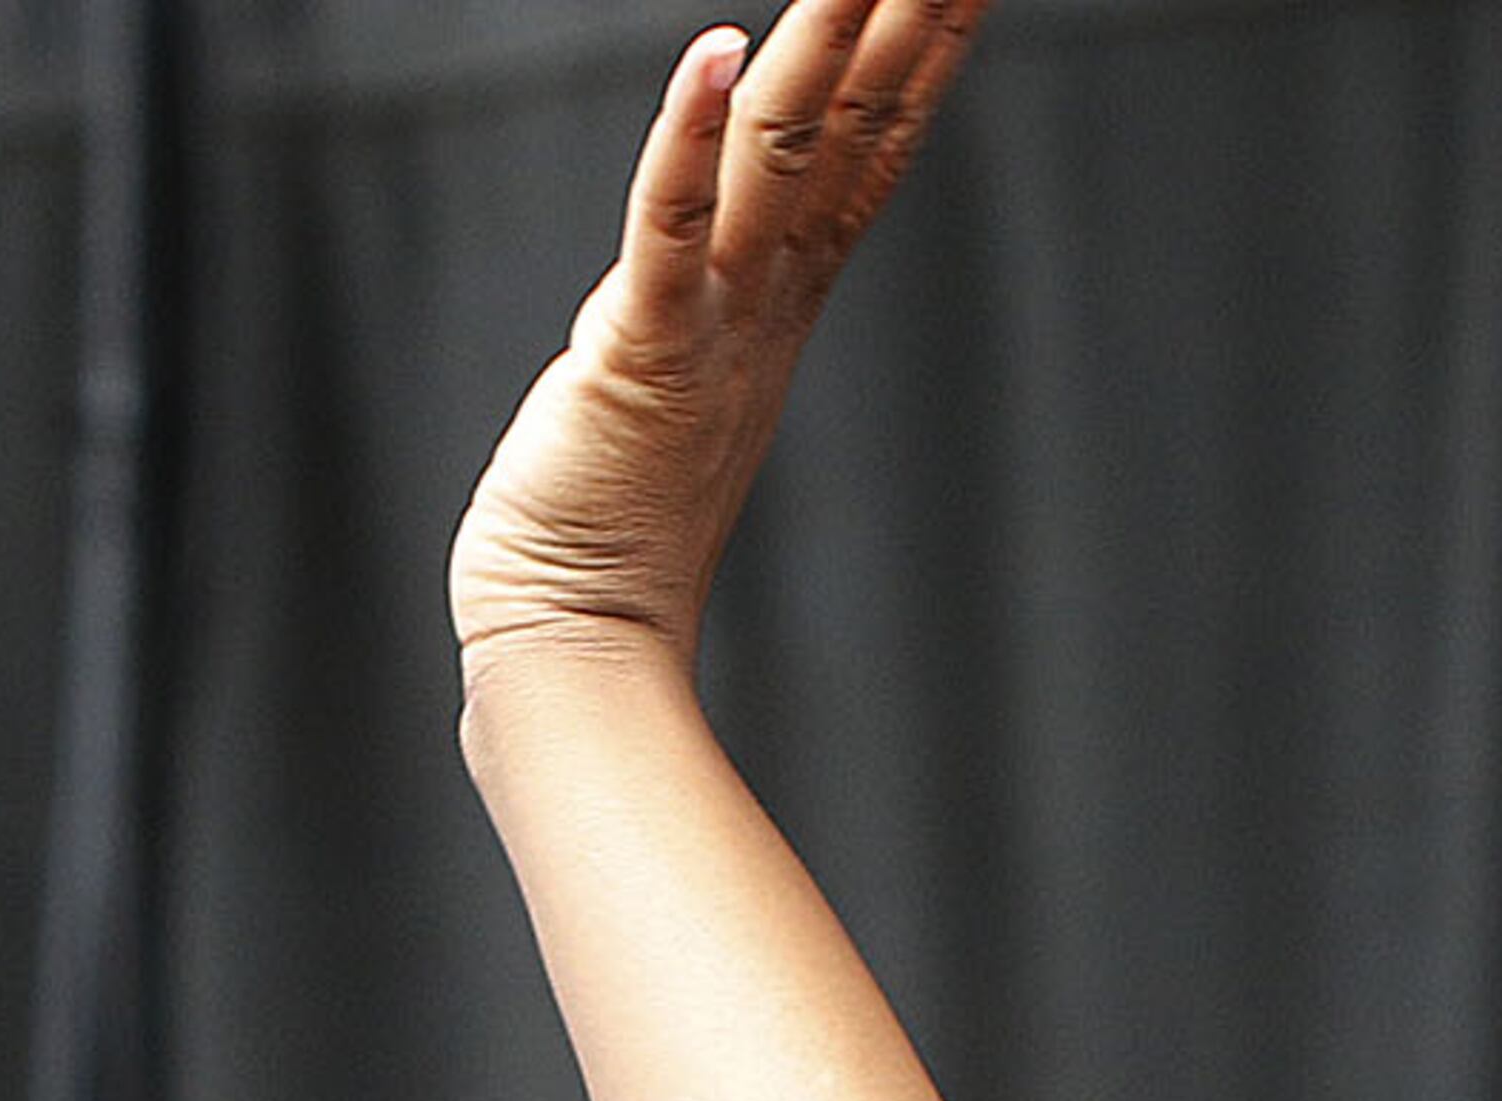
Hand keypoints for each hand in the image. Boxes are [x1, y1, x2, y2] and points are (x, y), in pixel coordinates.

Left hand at [447, 0, 991, 675]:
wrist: (578, 637)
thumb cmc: (613, 524)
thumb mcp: (686, 371)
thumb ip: (702, 290)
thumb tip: (701, 239)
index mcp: (777, 297)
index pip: (871, 146)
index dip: (922, 51)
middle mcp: (762, 298)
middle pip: (852, 129)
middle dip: (905, 20)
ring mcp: (712, 323)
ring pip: (780, 154)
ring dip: (826, 44)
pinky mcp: (642, 352)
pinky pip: (668, 230)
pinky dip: (687, 140)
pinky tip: (714, 55)